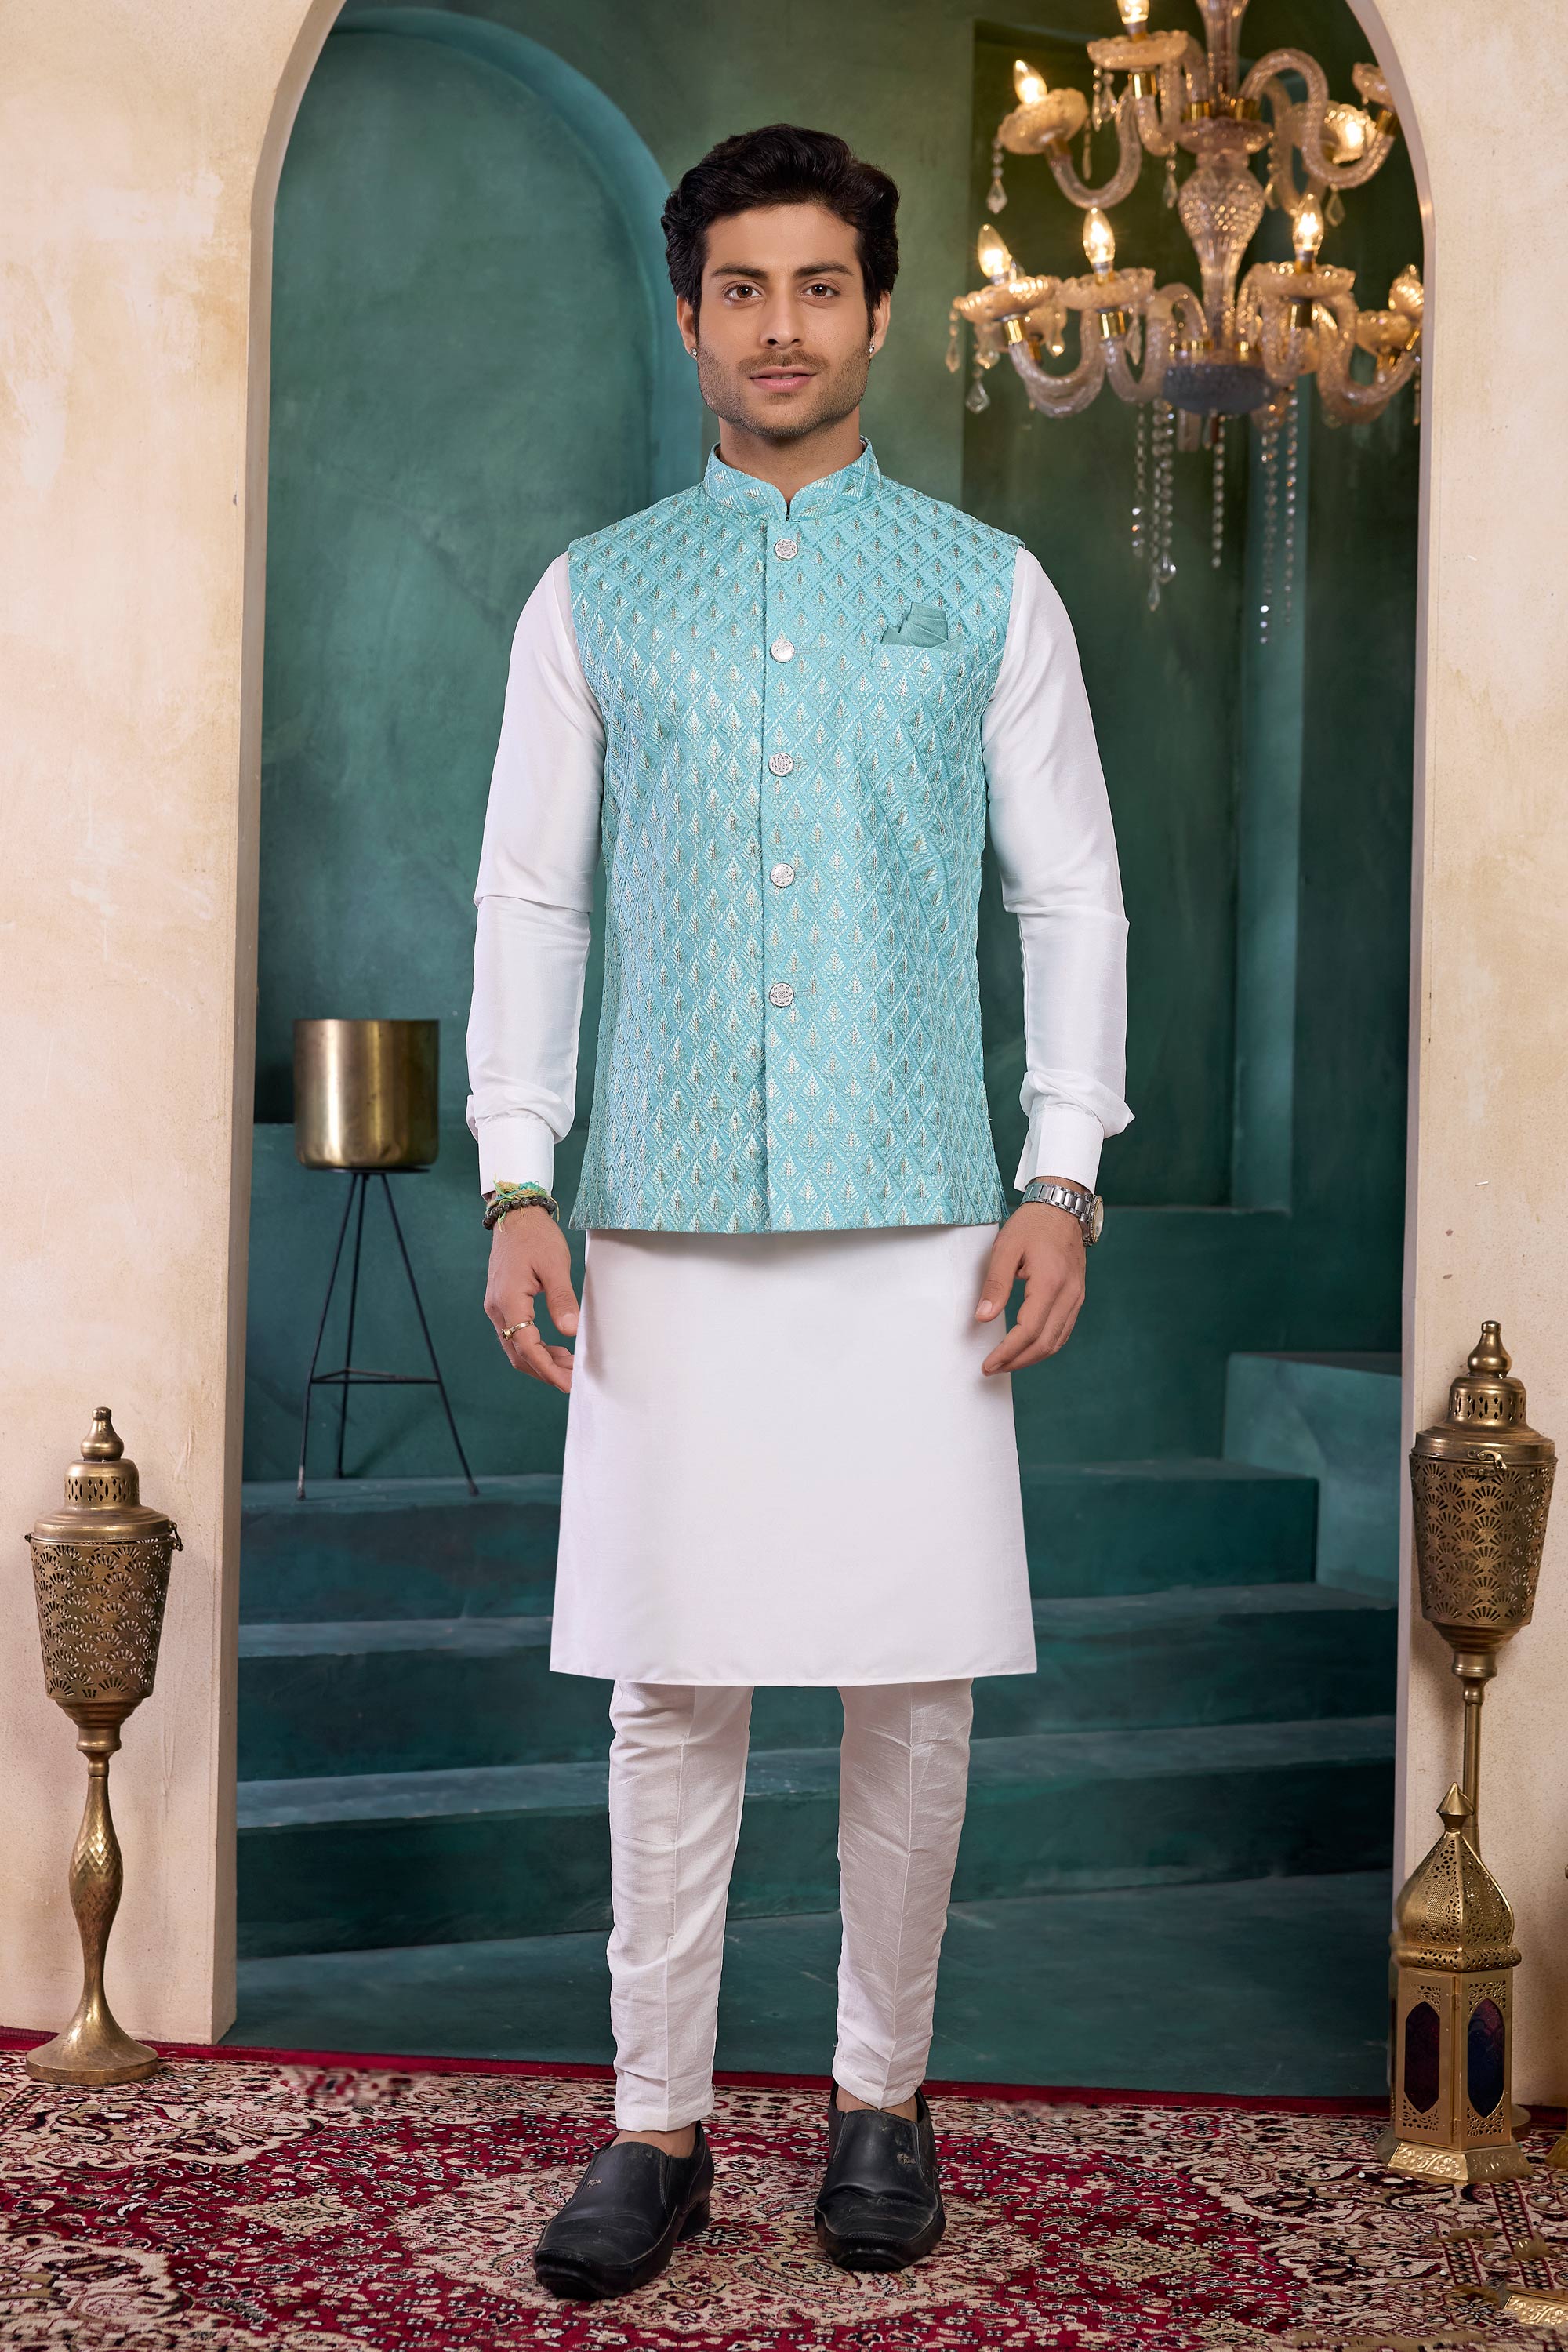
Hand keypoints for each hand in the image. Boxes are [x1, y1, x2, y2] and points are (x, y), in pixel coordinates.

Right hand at [484, 1206, 578, 1392]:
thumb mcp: (555, 1266)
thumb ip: (562, 1300)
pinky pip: (516, 1334)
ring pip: (516, 1347)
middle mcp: (497, 1309)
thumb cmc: (536, 1237)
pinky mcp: (502, 1303)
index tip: (568, 1383)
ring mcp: (497, 1307)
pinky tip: (557, 1349)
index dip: (548, 1369)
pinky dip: (536, 1347)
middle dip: (546, 1371)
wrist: (515, 1216)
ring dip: (541, 1361)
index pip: (528, 1347)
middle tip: (573, 1380)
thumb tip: (570, 1332)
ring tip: (570, 1366)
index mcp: (508, 1302)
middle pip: (518, 1354)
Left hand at [974, 1195, 1085, 1374]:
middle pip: (1046, 1343)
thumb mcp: (1005, 1248)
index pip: (1029, 1331)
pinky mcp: (1077, 1296)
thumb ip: (995, 1284)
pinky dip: (1045, 1345)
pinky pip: (1063, 1330)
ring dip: (1031, 1357)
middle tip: (993, 1368)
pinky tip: (1027, 1347)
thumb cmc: (1032, 1224)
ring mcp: (1077, 1297)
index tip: (988, 1364)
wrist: (1061, 1207)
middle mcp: (1069, 1294)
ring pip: (1057, 1341)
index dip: (1008, 1352)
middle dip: (1017, 1361)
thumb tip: (983, 1317)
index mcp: (1050, 1283)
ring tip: (1006, 1362)